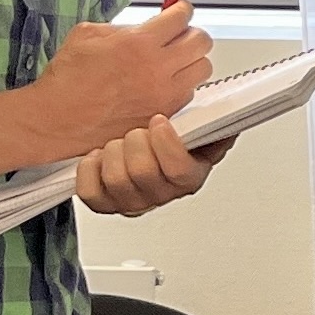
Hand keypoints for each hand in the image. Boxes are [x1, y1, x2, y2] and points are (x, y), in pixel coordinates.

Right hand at [34, 3, 210, 150]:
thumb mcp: (89, 33)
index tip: (178, 12)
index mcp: (139, 43)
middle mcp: (157, 69)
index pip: (182, 17)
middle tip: (180, 36)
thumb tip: (144, 27)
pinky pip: (188, 95)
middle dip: (192, 34)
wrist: (57, 119)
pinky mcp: (162, 116)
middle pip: (202, 42)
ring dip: (191, 62)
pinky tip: (163, 85)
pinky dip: (181, 87)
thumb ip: (124, 27)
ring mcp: (163, 95)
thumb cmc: (67, 80)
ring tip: (174, 62)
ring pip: (202, 70)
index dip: (181, 10)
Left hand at [75, 121, 235, 215]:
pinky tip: (99, 157)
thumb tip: (223, 111)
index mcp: (189, 176)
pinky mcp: (104, 204)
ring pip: (116, 180)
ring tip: (119, 143)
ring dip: (113, 152)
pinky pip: (90, 192)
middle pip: (143, 172)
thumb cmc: (164, 134)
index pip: (180, 171)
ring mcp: (132, 202)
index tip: (158, 121)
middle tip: (137, 131)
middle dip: (135, 141)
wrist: (137, 143)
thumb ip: (211, 120)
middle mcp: (161, 194)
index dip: (166, 145)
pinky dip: (90, 169)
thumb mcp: (195, 123)